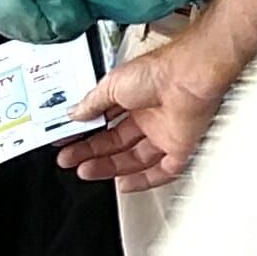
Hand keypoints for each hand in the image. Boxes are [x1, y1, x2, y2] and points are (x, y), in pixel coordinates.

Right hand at [64, 25, 245, 189]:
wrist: (189, 78)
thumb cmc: (159, 71)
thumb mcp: (112, 84)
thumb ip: (92, 103)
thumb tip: (74, 113)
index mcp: (135, 97)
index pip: (106, 121)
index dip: (86, 133)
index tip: (67, 141)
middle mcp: (151, 116)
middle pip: (117, 143)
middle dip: (91, 153)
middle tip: (69, 160)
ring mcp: (166, 133)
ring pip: (135, 159)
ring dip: (109, 168)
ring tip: (85, 171)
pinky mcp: (181, 148)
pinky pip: (163, 171)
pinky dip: (143, 181)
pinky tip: (123, 184)